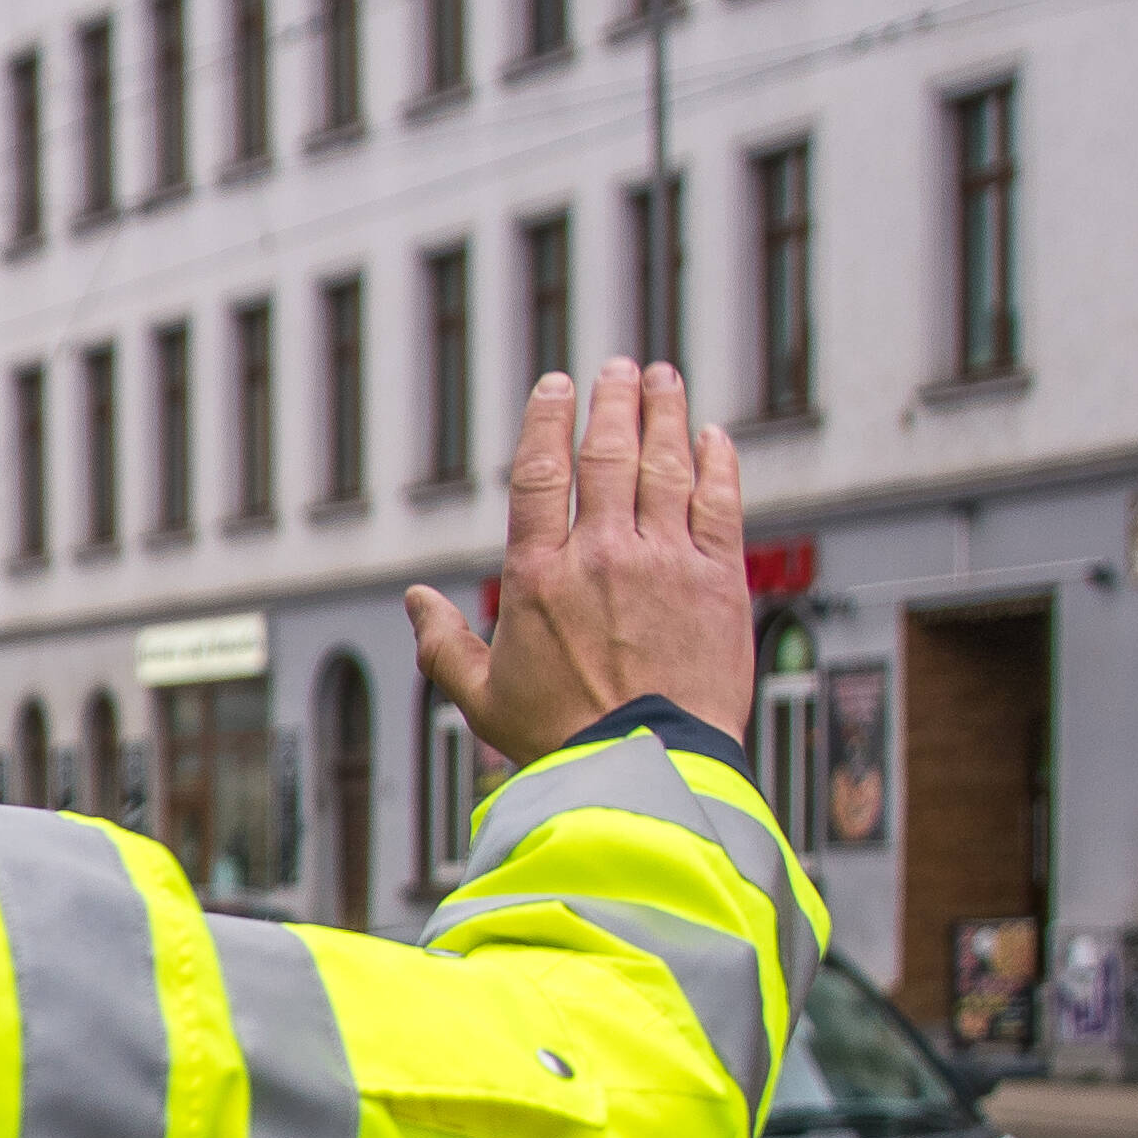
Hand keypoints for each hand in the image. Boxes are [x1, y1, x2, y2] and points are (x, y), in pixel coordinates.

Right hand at [406, 360, 752, 767]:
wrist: (645, 769)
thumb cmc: (561, 742)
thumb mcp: (480, 697)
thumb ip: (442, 644)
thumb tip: (416, 601)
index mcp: (539, 577)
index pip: (542, 473)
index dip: (549, 420)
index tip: (558, 385)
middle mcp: (604, 555)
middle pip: (609, 453)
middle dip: (615, 400)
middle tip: (621, 368)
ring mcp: (667, 563)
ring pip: (667, 464)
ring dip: (665, 413)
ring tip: (664, 379)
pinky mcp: (719, 581)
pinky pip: (721, 502)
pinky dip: (718, 461)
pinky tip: (713, 435)